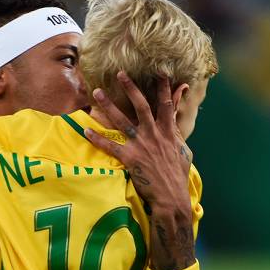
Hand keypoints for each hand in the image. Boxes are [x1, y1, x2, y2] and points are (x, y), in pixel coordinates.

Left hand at [85, 72, 195, 269]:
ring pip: (122, 121)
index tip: (160, 71)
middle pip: (141, 105)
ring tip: (97, 93)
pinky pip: (110, 147)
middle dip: (131, 88)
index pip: (166, 104)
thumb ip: (178, 133)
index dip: (164, 87)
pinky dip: (97, 139)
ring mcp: (141, 146)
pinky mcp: (130, 159)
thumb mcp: (183, 152)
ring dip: (108, 106)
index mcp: (169, 132)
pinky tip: (86, 130)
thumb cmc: (177, 176)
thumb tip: (179, 128)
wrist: (171, 198)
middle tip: (120, 73)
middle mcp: (154, 135)